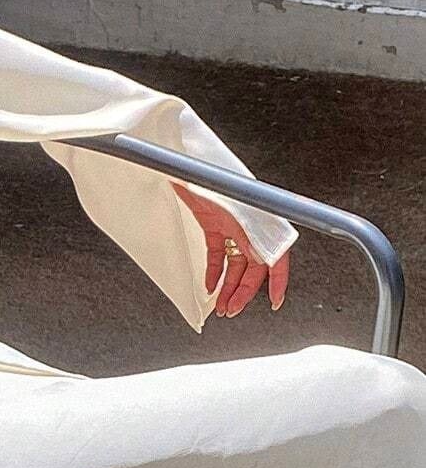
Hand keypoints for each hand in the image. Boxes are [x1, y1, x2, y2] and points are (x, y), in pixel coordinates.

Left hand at [171, 181, 291, 315]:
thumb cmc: (213, 174)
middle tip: (232, 310)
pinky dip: (214, 271)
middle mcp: (248, 224)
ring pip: (235, 264)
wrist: (190, 158)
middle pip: (252, 267)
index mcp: (258, 221)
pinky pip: (218, 253)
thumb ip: (245, 230)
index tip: (275, 301)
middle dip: (243, 292)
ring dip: (229, 287)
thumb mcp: (232, 205)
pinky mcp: (214, 222)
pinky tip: (209, 285)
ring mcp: (231, 223)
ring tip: (221, 305)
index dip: (277, 281)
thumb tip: (261, 256)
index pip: (275, 257)